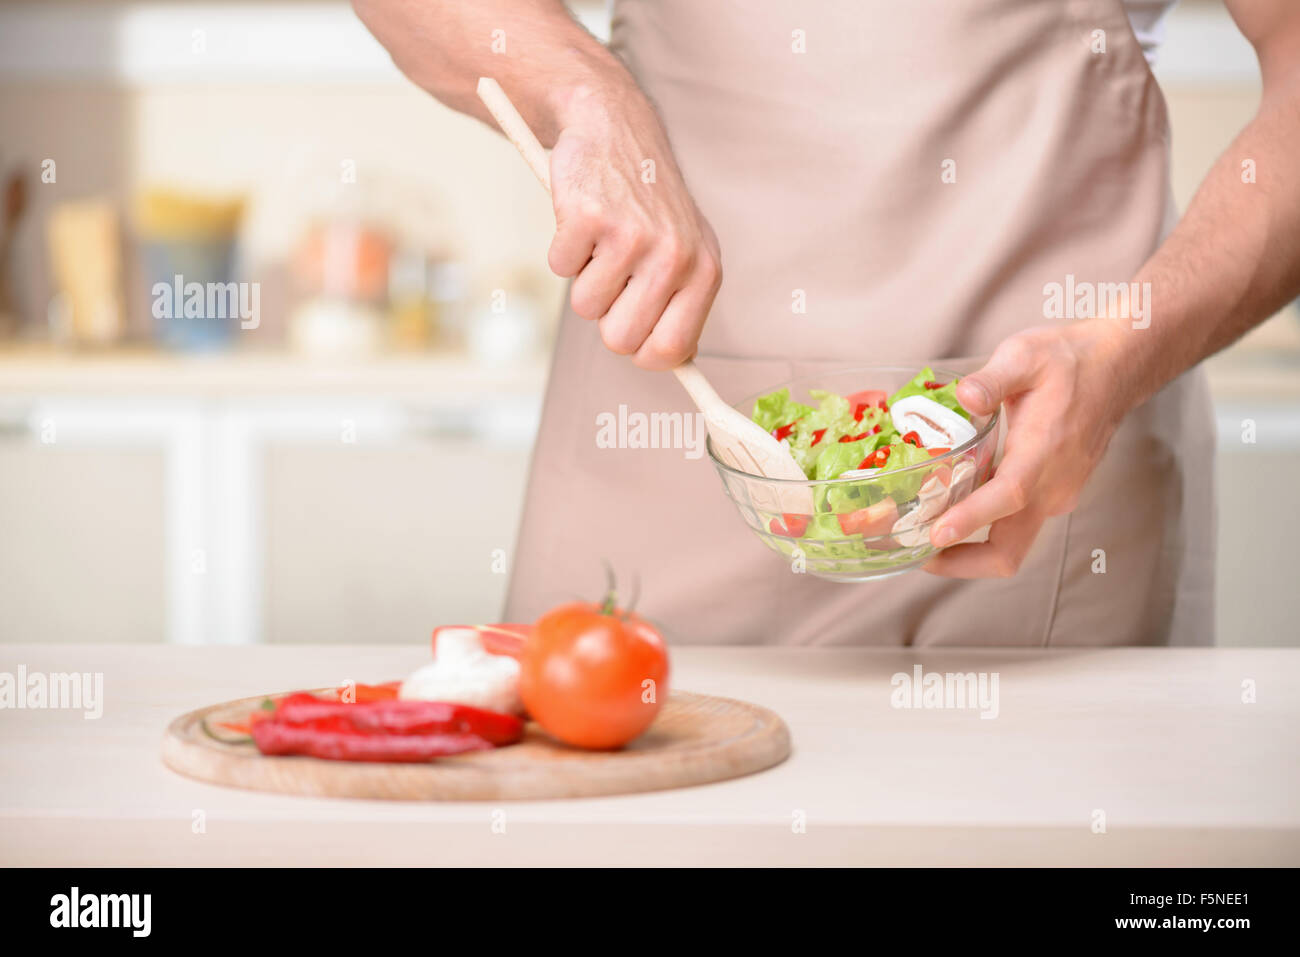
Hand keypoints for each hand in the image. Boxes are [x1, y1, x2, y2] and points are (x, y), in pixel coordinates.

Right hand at [548, 85, 722, 369]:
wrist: (617, 127)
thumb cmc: (649, 203)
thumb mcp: (686, 250)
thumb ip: (682, 306)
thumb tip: (676, 365)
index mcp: (704, 271)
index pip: (670, 351)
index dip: (641, 353)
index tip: (631, 337)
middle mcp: (674, 256)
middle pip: (619, 340)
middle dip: (606, 318)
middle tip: (612, 278)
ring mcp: (632, 236)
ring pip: (583, 307)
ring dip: (582, 278)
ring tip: (602, 240)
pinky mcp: (589, 216)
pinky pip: (558, 267)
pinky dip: (562, 248)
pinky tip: (583, 218)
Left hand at [924, 319, 1134, 577]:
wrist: (1117, 369)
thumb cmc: (1070, 360)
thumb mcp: (1025, 355)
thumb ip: (992, 379)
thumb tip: (964, 396)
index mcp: (1044, 452)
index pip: (1009, 496)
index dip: (971, 519)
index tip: (936, 535)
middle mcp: (1053, 486)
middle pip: (1009, 551)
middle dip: (961, 563)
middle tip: (916, 554)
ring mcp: (1055, 497)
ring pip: (1011, 546)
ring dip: (968, 553)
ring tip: (920, 539)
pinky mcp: (1052, 496)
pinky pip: (1015, 527)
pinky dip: (982, 532)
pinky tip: (950, 513)